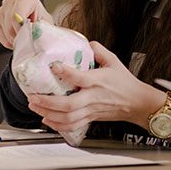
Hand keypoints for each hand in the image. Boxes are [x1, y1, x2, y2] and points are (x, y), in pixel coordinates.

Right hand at [0, 0, 48, 48]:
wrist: (35, 18)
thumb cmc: (41, 19)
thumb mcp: (46, 22)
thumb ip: (42, 27)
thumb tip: (38, 36)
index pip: (17, 15)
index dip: (22, 28)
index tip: (29, 36)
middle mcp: (10, 1)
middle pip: (10, 24)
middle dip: (20, 36)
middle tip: (29, 41)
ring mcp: (1, 11)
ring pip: (6, 31)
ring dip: (16, 40)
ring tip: (25, 39)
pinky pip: (0, 36)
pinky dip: (9, 42)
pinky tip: (17, 40)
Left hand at [25, 42, 164, 133]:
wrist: (137, 103)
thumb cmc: (126, 84)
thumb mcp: (114, 62)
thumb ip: (100, 51)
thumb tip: (89, 44)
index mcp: (97, 81)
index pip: (79, 77)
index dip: (64, 72)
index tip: (53, 66)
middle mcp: (92, 98)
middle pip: (68, 104)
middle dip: (47, 102)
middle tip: (33, 97)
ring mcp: (90, 110)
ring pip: (67, 117)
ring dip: (48, 114)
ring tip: (35, 107)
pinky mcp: (90, 118)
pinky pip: (72, 125)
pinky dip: (57, 125)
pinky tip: (47, 120)